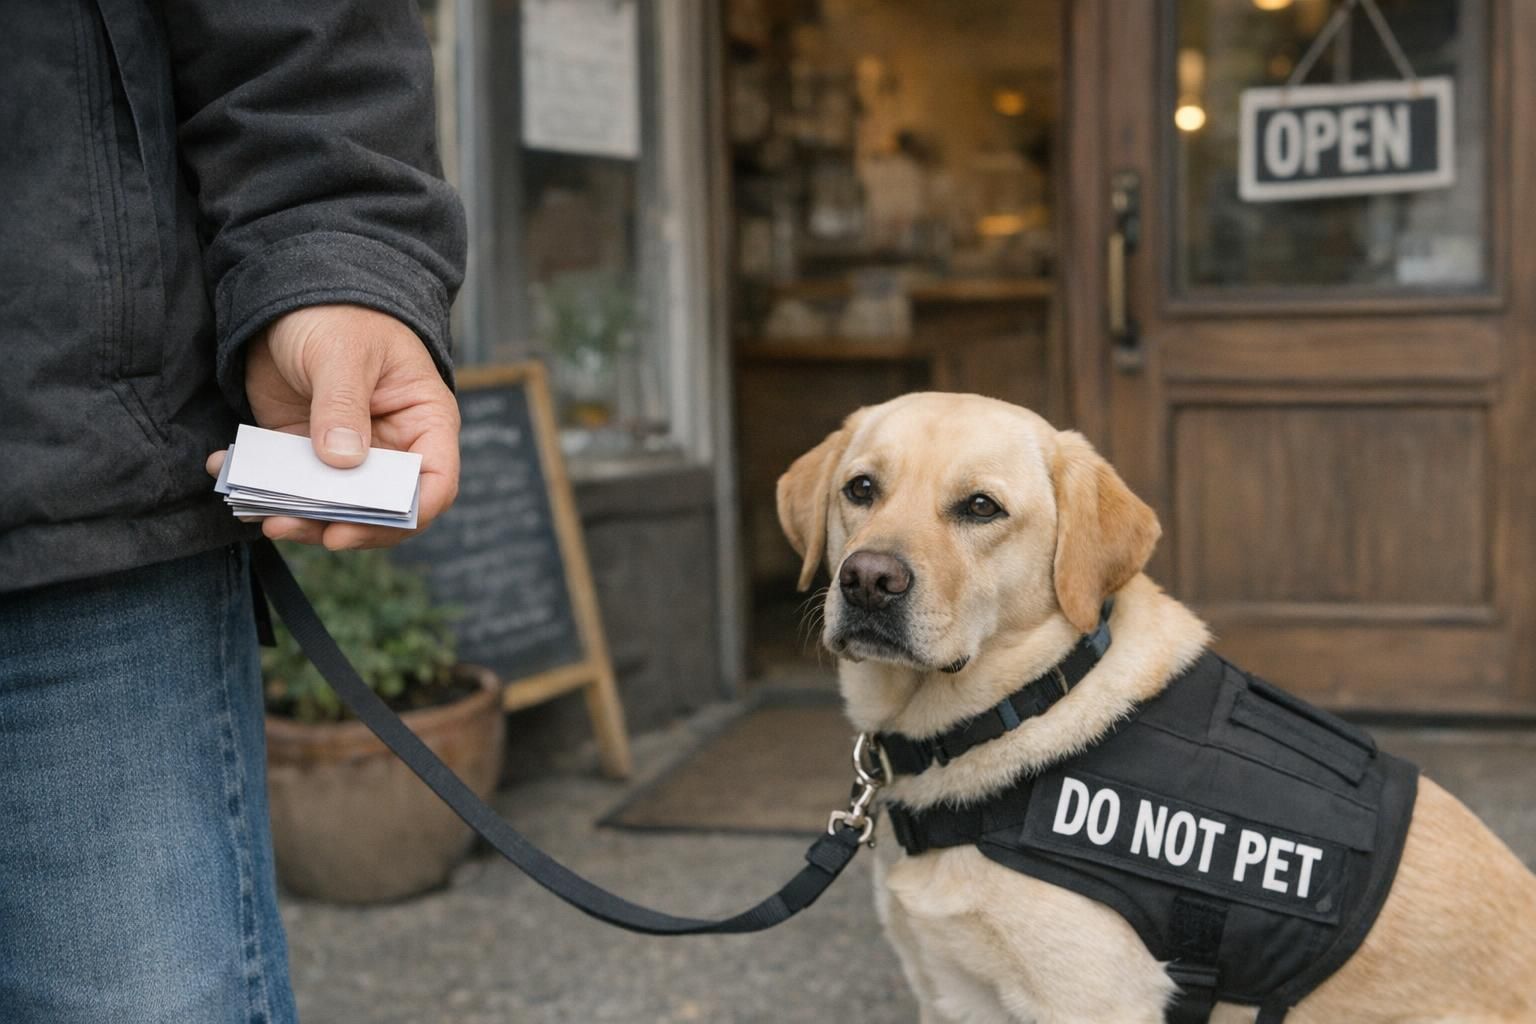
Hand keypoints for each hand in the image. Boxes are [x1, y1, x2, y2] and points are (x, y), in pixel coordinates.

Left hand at [205, 304, 458, 549]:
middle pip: (380, 507)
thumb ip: (343, 406)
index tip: (354, 527)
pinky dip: (259, 486)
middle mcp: (393, 447)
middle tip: (293, 525)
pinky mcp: (306, 449)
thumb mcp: (343, 353)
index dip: (403, 514)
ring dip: (298, 515)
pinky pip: (290, 483)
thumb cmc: (340, 313)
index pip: (433, 484)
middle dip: (339, 524)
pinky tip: (227, 469)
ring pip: (333, 506)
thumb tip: (342, 461)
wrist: (292, 293)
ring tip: (262, 514)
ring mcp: (348, 454)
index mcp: (423, 423)